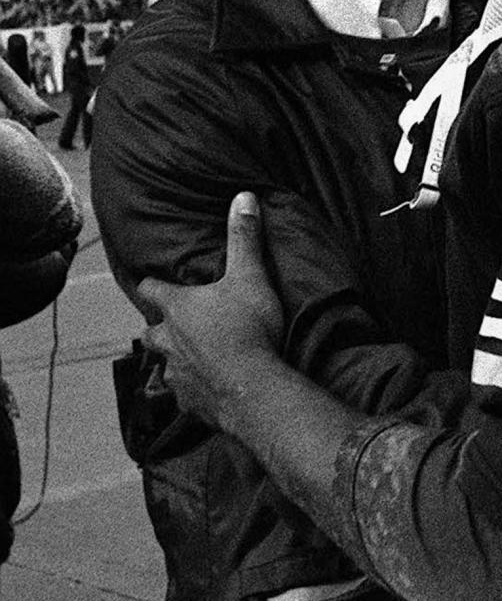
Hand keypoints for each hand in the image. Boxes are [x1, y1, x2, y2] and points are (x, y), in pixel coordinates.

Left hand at [138, 191, 284, 426]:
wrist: (253, 388)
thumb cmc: (248, 328)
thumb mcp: (250, 276)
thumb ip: (244, 237)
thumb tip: (242, 196)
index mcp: (177, 308)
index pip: (151, 289)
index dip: (151, 284)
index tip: (150, 281)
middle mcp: (168, 342)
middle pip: (151, 333)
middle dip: (160, 329)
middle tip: (175, 325)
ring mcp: (177, 376)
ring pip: (165, 367)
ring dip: (176, 362)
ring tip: (194, 360)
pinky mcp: (190, 405)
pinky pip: (186, 397)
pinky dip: (195, 392)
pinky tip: (209, 391)